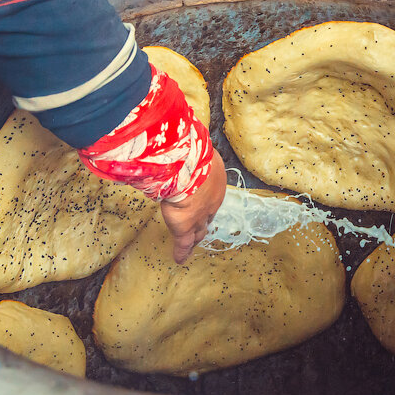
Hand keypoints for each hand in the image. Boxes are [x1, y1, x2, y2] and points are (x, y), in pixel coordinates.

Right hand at [160, 149, 225, 263]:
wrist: (188, 166)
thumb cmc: (192, 152)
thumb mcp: (195, 146)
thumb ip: (189, 146)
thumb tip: (180, 135)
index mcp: (214, 181)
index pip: (210, 194)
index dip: (206, 199)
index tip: (203, 201)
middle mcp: (211, 201)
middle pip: (208, 215)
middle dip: (205, 220)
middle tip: (203, 226)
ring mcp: (198, 216)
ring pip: (198, 232)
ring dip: (195, 239)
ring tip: (194, 244)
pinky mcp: (184, 227)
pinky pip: (183, 244)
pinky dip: (182, 252)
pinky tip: (180, 259)